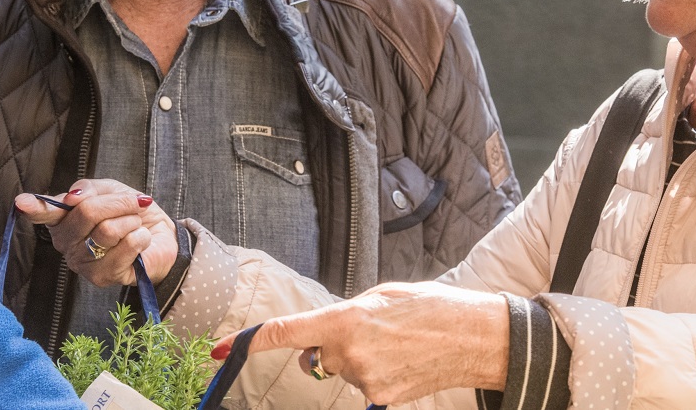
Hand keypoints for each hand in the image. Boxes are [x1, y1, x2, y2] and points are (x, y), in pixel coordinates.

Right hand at [14, 179, 177, 287]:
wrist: (158, 236)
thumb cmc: (128, 213)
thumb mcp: (109, 190)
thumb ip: (89, 189)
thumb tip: (72, 197)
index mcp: (62, 219)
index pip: (45, 212)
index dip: (35, 207)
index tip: (21, 202)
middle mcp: (65, 243)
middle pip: (86, 213)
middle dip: (118, 203)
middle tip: (133, 203)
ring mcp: (81, 263)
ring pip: (107, 230)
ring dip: (131, 221)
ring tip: (134, 226)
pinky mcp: (102, 277)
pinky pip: (125, 246)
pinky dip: (140, 237)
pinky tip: (139, 241)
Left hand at [214, 282, 509, 405]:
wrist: (474, 337)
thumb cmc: (429, 307)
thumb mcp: (381, 297)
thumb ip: (343, 316)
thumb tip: (319, 338)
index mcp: (345, 318)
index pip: (286, 331)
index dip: (250, 340)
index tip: (220, 348)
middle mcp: (348, 351)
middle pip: (316, 354)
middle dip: (331, 345)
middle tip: (370, 332)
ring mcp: (364, 380)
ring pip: (341, 371)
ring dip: (358, 359)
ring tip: (396, 344)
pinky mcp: (380, 399)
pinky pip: (362, 387)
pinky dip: (375, 376)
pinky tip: (402, 363)